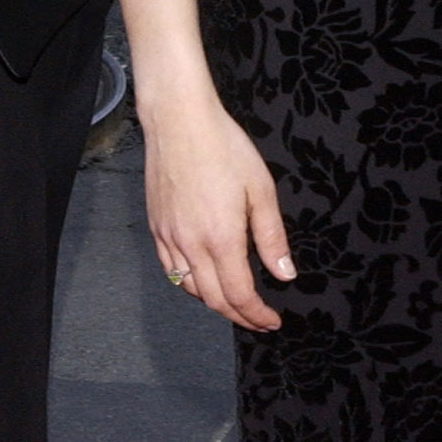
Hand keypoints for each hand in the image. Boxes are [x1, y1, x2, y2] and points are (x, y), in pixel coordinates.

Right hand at [142, 91, 295, 330]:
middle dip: (238, 316)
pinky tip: (203, 278)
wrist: (179, 121)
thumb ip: (271, 237)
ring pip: (189, 289)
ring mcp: (169, 237)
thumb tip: (285, 274)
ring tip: (235, 302)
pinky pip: (171, 269)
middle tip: (258, 319)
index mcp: (221, 238)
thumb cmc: (223, 147)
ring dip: (214, 302)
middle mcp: (191, 244)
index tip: (272, 320)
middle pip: (214, 299)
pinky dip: (189, 284)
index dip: (257, 315)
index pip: (239, 295)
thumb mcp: (261, 189)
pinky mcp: (157, 227)